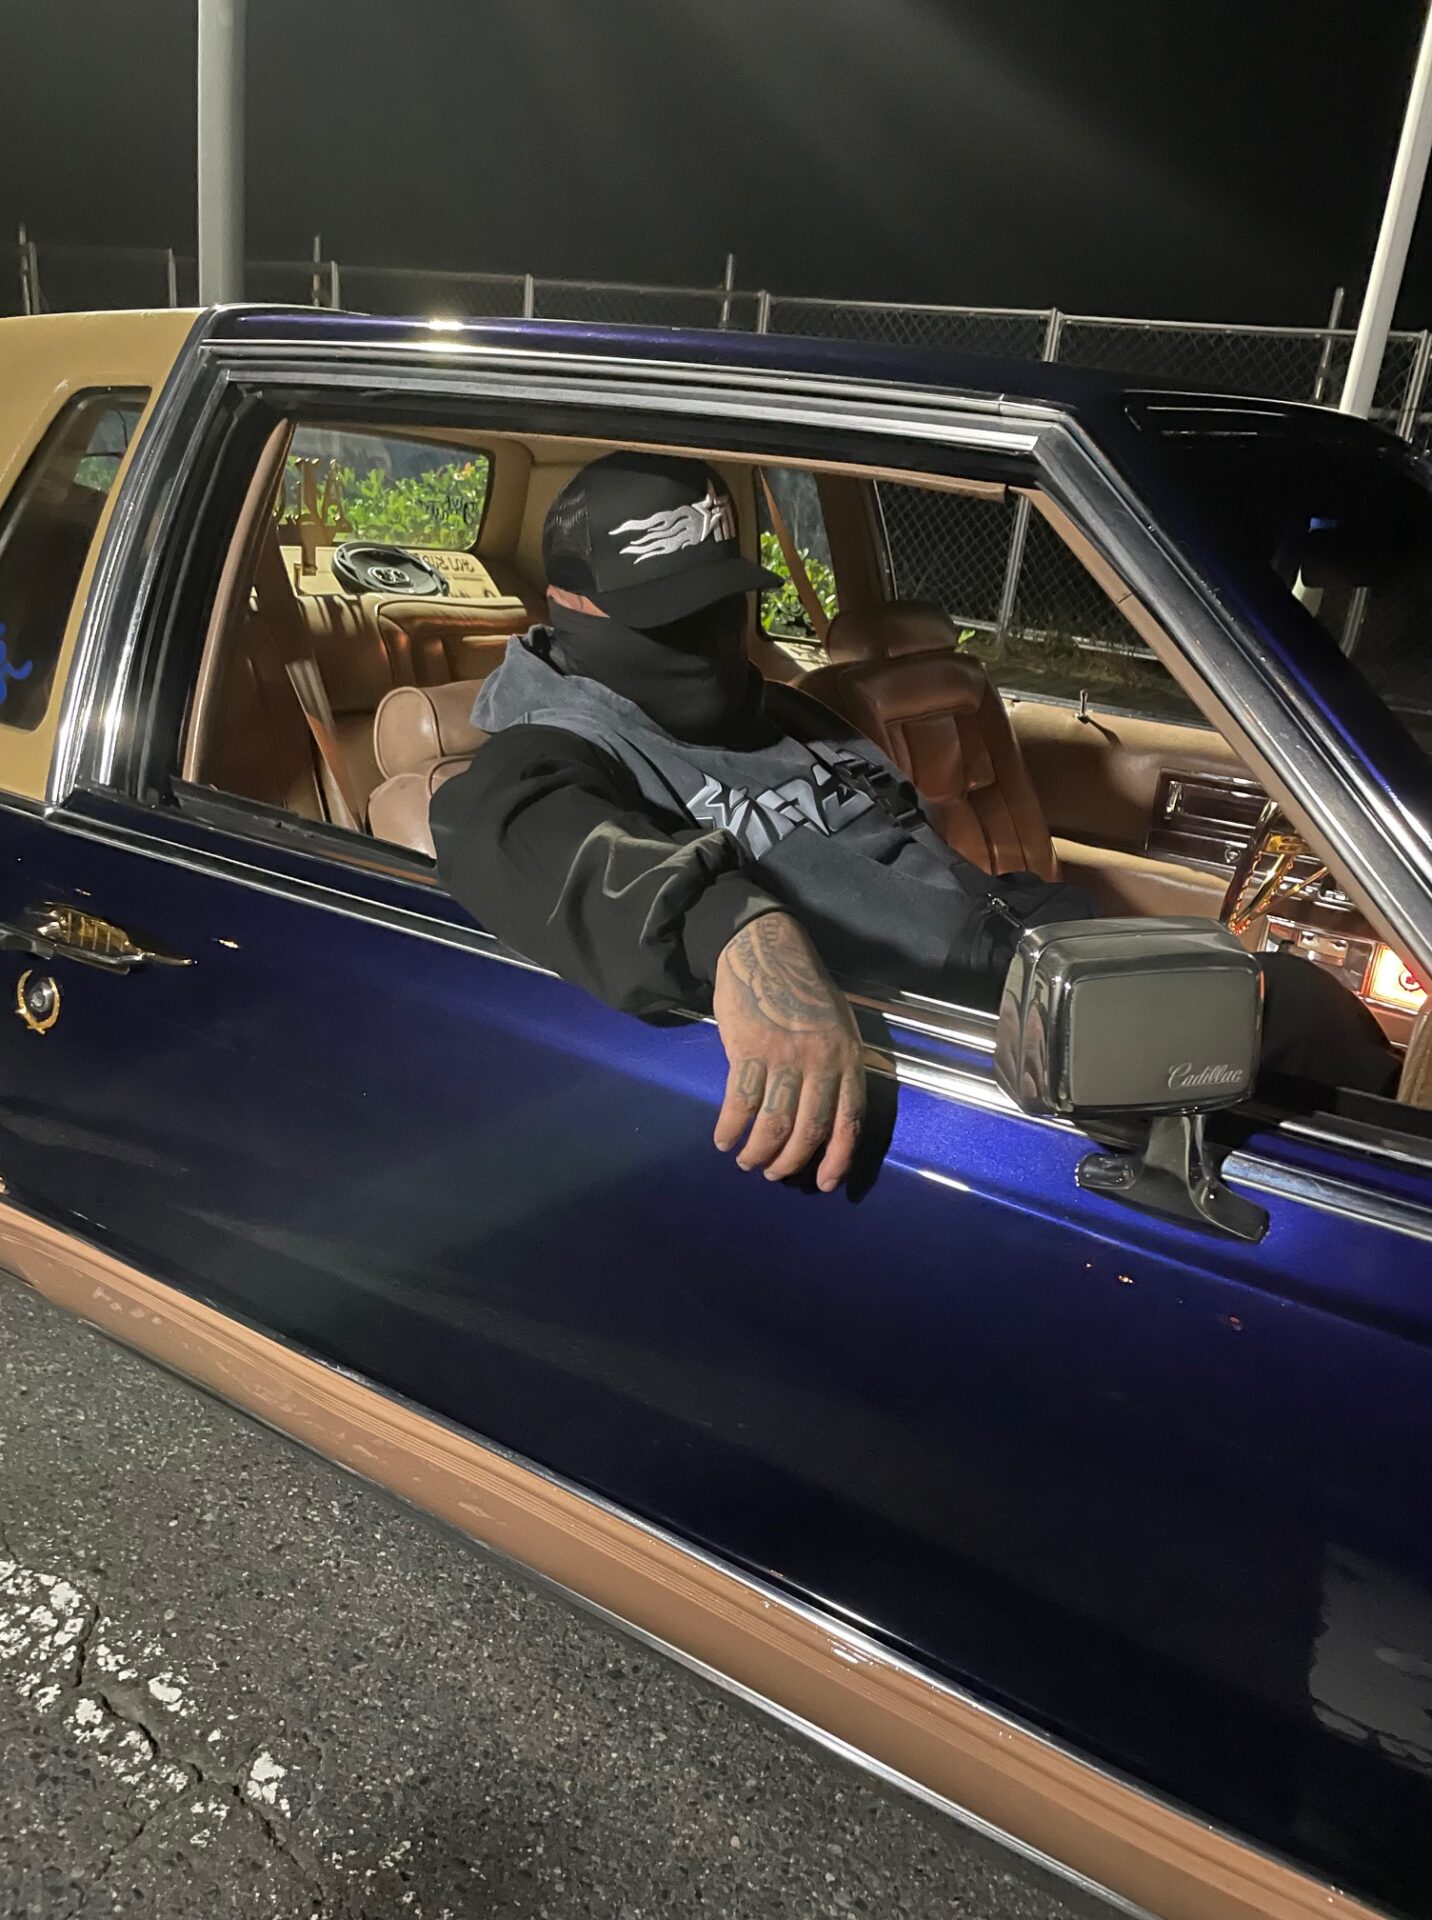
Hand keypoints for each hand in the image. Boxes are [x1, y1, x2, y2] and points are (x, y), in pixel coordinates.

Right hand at [711, 912, 865, 1192]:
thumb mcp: (838, 1025)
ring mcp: (786, 1055)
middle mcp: (822, 1061)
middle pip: (810, 1129)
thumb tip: (829, 1118)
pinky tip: (724, 1139)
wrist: (766, 949)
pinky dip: (731, 1127)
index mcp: (848, 1057)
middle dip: (790, 1161)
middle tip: (774, 1172)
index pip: (849, 1120)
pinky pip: (741, 1102)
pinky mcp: (749, 1049)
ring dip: (758, 1151)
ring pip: (774, 1123)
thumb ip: (838, 1067)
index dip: (838, 1158)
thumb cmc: (802, 989)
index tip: (824, 1183)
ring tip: (747, 1161)